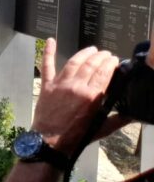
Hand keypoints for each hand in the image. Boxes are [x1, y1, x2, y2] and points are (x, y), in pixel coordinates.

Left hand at [31, 39, 119, 154]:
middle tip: (105, 54)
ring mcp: (60, 84)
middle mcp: (76, 86)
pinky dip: (48, 52)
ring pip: (74, 62)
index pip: (104, 73)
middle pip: (90, 65)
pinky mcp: (47, 85)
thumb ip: (118, 120)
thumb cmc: (76, 136)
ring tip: (91, 49)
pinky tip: (50, 40)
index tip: (114, 59)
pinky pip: (47, 65)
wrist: (49, 141)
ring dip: (83, 53)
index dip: (110, 63)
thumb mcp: (102, 129)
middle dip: (100, 57)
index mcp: (92, 96)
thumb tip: (133, 115)